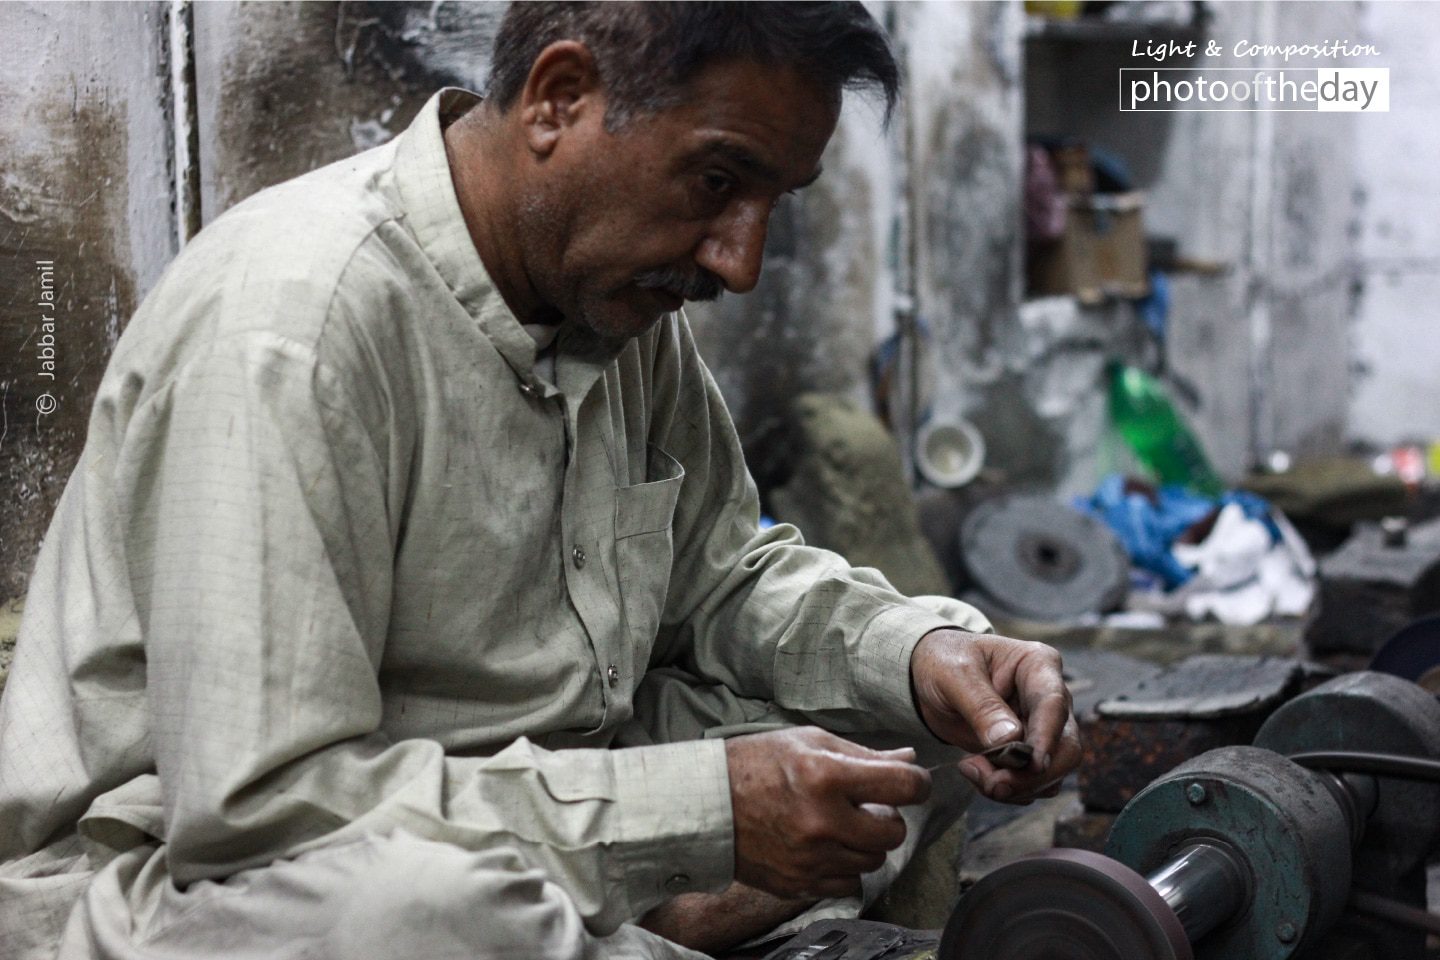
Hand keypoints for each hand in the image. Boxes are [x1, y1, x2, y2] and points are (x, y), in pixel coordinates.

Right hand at [725, 726, 929, 899]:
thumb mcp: (808, 742)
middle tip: (867, 805)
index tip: (911, 782)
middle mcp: (821, 821)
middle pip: (893, 832)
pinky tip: (827, 847)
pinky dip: (845, 868)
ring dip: (867, 843)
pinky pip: (848, 884)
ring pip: (873, 861)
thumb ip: (862, 754)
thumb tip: (908, 758)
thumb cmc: (755, 764)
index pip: (903, 786)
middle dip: (889, 816)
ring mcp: (810, 858)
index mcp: (825, 776)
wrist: (705, 805)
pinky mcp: (798, 883)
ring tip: (841, 824)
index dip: (917, 783)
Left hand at [910, 628, 1080, 803]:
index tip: (1034, 764)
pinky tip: (976, 773)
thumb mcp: (954, 675)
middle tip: (994, 784)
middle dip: (1032, 774)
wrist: (930, 681)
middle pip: (1066, 746)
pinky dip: (1009, 790)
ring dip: (1016, 786)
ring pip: (1053, 771)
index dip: (1046, 737)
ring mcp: (1042, 728)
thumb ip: (981, 706)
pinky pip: (1034, 783)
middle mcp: (1050, 698)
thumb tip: (1009, 740)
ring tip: (971, 770)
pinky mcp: (1029, 754)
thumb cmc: (944, 663)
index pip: (1053, 704)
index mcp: (1038, 665)